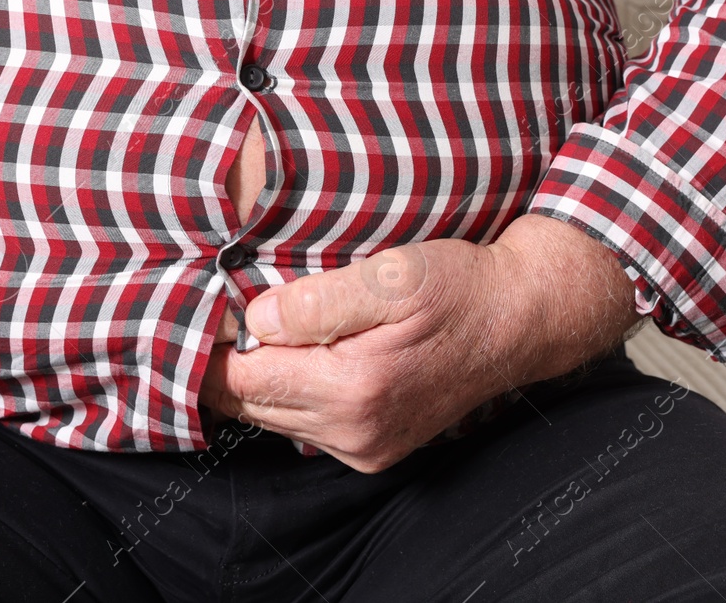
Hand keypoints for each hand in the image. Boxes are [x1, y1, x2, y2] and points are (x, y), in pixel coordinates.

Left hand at [199, 215, 638, 471]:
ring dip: (261, 377)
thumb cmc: (458, 287)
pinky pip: (306, 425)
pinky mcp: (374, 450)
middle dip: (231, 362)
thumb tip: (255, 319)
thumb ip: (317, 301)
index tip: (207, 307)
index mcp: (353, 388)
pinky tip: (301, 354)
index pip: (245, 378)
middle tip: (224, 313)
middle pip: (252, 403)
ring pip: (275, 416)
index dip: (218, 343)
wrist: (519, 321)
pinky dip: (292, 392)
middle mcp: (354, 432)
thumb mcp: (391, 276)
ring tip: (263, 329)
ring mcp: (365, 448)